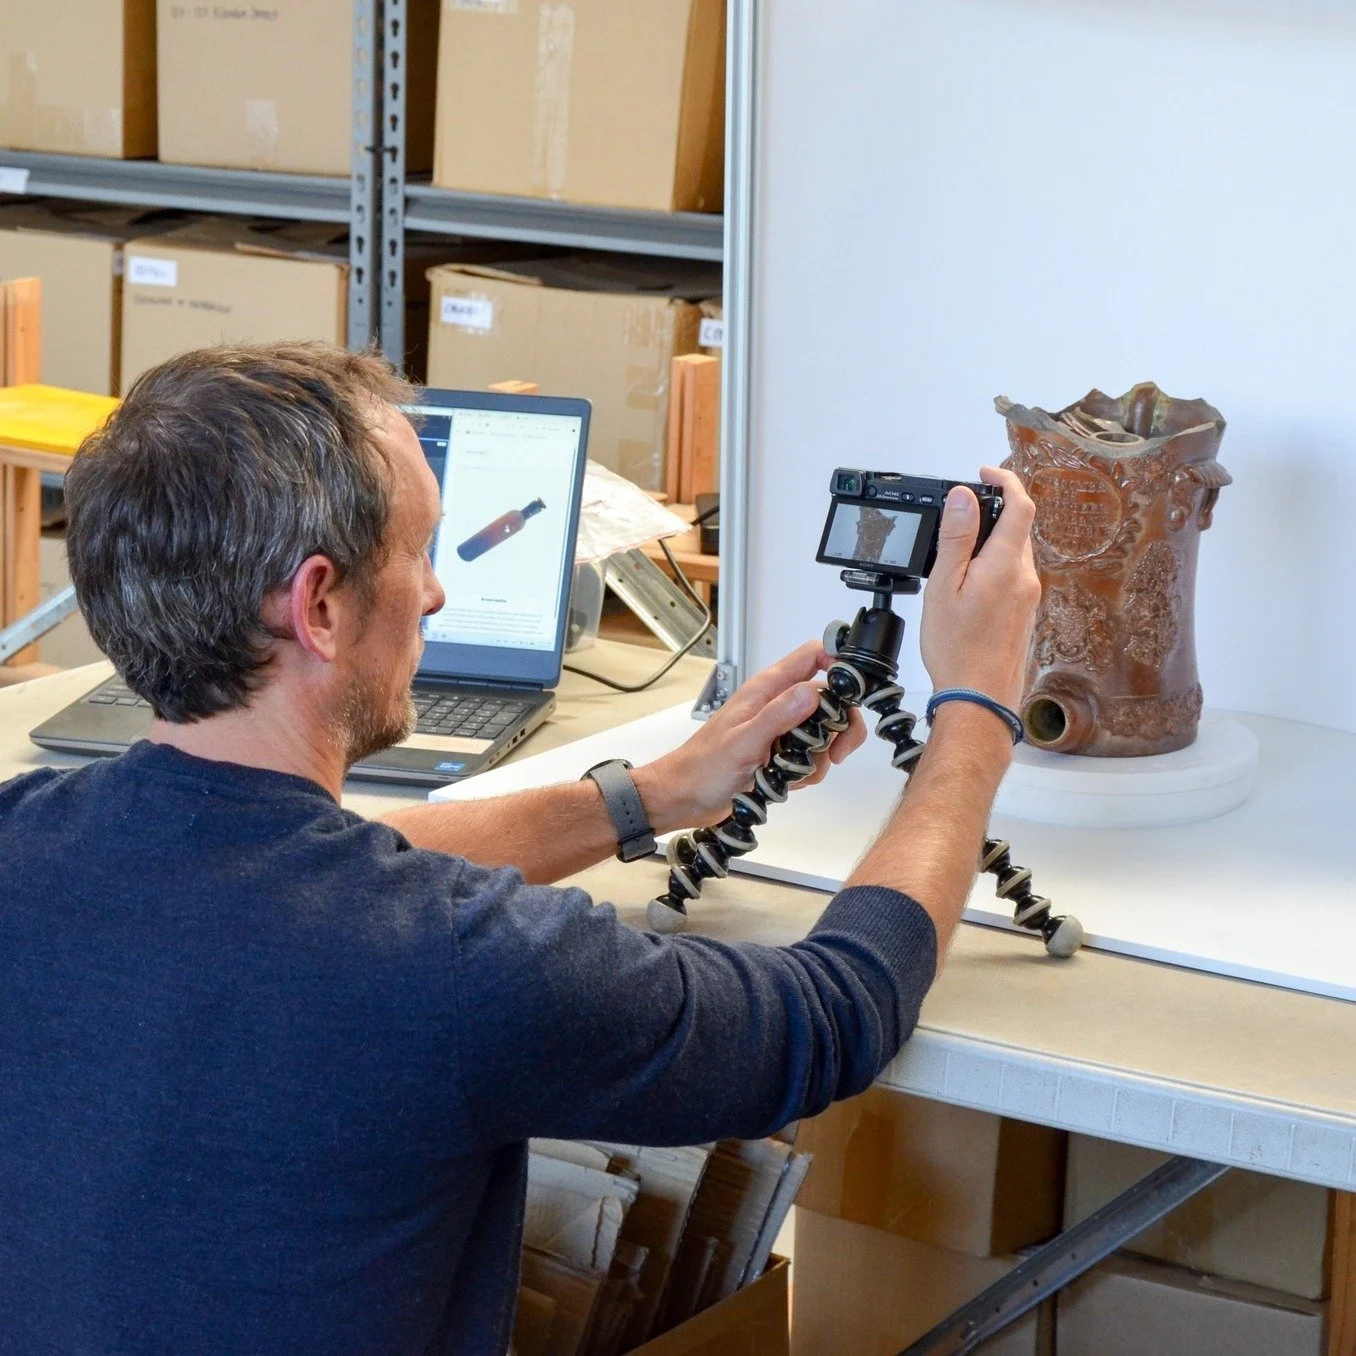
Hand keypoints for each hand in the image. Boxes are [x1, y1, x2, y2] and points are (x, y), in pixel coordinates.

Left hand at [635, 641, 867, 830]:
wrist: (684, 798)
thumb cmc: (704, 768)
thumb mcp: (743, 742)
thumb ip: (778, 716)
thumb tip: (813, 692)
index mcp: (766, 690)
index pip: (812, 657)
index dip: (839, 666)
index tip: (854, 693)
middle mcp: (777, 705)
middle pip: (829, 699)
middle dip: (840, 726)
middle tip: (836, 753)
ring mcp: (780, 730)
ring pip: (824, 732)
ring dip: (820, 756)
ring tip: (796, 773)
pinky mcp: (781, 754)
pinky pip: (811, 757)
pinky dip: (808, 771)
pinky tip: (788, 782)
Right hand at [919, 466, 1041, 710]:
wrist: (980, 697)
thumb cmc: (958, 650)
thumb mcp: (944, 587)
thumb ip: (956, 539)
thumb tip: (963, 497)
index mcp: (1005, 565)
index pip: (1020, 505)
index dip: (1006, 480)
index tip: (985, 473)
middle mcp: (1025, 577)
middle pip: (1017, 528)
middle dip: (992, 513)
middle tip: (959, 516)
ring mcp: (1028, 597)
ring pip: (1014, 553)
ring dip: (991, 542)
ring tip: (956, 556)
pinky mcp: (1024, 614)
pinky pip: (1012, 576)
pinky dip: (993, 566)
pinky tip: (968, 586)